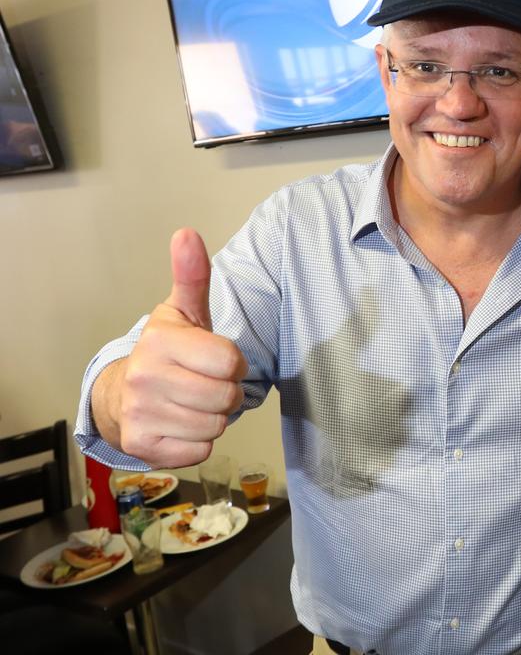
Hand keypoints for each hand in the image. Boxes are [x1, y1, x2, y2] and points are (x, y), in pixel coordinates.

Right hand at [92, 228, 246, 466]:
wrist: (122, 394)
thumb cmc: (169, 353)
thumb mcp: (184, 313)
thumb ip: (192, 276)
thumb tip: (187, 233)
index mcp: (160, 340)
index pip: (231, 361)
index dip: (233, 364)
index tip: (216, 360)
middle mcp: (144, 376)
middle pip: (226, 397)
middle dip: (227, 393)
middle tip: (208, 384)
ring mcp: (139, 413)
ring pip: (215, 425)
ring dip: (214, 418)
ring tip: (194, 403)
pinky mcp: (141, 446)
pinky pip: (200, 451)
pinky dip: (198, 442)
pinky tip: (181, 424)